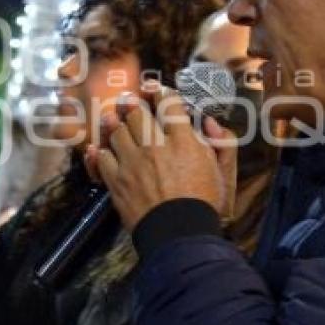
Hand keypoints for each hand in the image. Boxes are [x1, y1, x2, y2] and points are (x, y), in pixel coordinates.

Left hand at [85, 83, 236, 229]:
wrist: (180, 235)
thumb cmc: (205, 205)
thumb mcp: (226, 172)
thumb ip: (224, 142)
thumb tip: (209, 123)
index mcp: (183, 140)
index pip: (168, 104)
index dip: (160, 92)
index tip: (154, 89)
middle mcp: (155, 146)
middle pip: (137, 113)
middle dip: (132, 102)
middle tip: (128, 100)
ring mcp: (133, 162)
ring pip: (116, 131)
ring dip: (114, 122)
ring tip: (112, 118)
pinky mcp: (117, 181)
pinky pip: (102, 158)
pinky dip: (99, 152)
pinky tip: (98, 149)